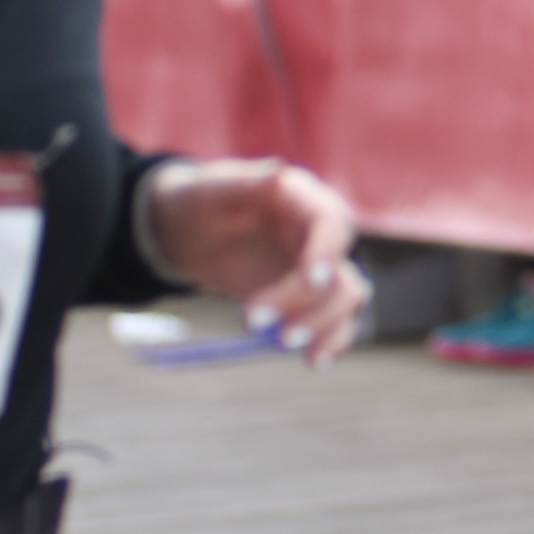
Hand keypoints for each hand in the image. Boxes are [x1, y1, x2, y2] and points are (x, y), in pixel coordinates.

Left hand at [137, 159, 365, 362]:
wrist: (188, 230)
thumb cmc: (198, 202)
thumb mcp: (212, 190)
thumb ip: (247, 183)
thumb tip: (278, 172)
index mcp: (303, 199)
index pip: (331, 225)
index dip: (327, 254)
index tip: (311, 280)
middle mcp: (320, 234)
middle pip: (340, 271)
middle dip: (306, 302)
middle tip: (253, 322)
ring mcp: (319, 267)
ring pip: (346, 300)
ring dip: (322, 326)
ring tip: (280, 344)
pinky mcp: (310, 297)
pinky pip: (336, 322)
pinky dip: (331, 342)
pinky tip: (314, 361)